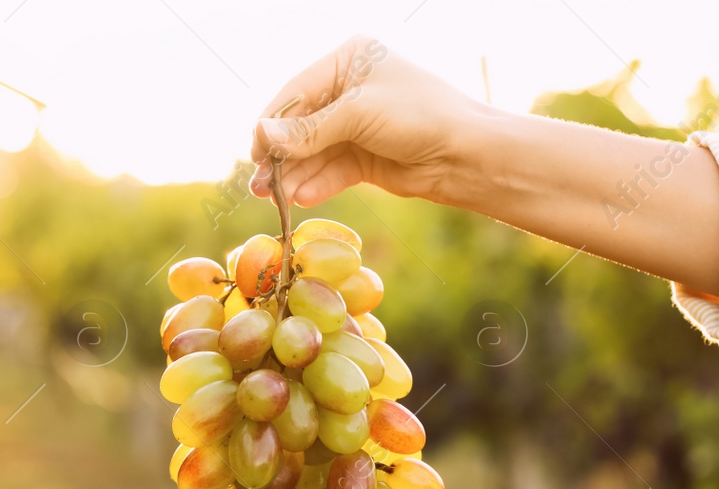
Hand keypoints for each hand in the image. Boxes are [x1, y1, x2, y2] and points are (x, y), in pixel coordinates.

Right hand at [249, 37, 486, 207]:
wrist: (465, 154)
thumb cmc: (418, 116)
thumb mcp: (358, 115)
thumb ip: (308, 130)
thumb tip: (260, 137)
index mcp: (348, 60)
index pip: (296, 91)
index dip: (272, 124)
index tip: (253, 153)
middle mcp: (348, 89)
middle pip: (301, 125)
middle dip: (280, 156)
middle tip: (259, 185)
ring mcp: (355, 125)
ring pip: (313, 152)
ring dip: (294, 175)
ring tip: (274, 198)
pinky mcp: (364, 157)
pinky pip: (331, 170)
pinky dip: (316, 184)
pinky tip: (301, 198)